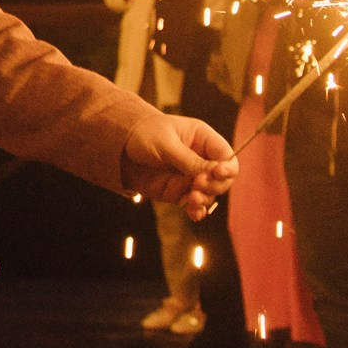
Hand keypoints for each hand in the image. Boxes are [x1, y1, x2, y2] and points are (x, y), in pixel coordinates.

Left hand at [121, 110, 238, 218]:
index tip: (217, 174)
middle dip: (214, 185)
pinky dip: (197, 210)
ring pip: (211, 194)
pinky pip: (196, 205)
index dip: (227, 167)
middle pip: (223, 179)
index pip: (226, 156)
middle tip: (197, 185)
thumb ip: (190, 160)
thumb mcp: (166, 144)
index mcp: (202, 138)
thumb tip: (214, 173)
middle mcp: (201, 158)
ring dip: (204, 200)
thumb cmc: (143, 134)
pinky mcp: (181, 191)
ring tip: (190, 199)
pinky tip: (193, 213)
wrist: (120, 148)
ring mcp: (192, 176)